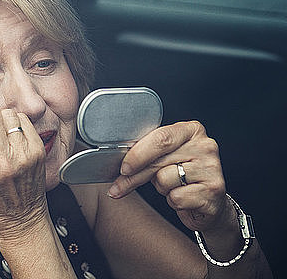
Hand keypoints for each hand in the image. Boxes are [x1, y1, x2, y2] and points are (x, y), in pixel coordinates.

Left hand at [107, 121, 230, 232]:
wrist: (210, 201)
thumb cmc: (182, 175)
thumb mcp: (165, 157)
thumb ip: (147, 154)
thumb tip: (118, 163)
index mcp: (191, 130)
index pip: (161, 138)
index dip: (138, 154)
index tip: (123, 167)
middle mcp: (205, 146)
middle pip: (158, 160)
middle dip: (133, 176)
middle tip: (117, 188)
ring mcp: (212, 168)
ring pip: (164, 180)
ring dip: (161, 188)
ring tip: (172, 187)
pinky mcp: (214, 191)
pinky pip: (176, 198)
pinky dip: (173, 201)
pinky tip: (183, 198)